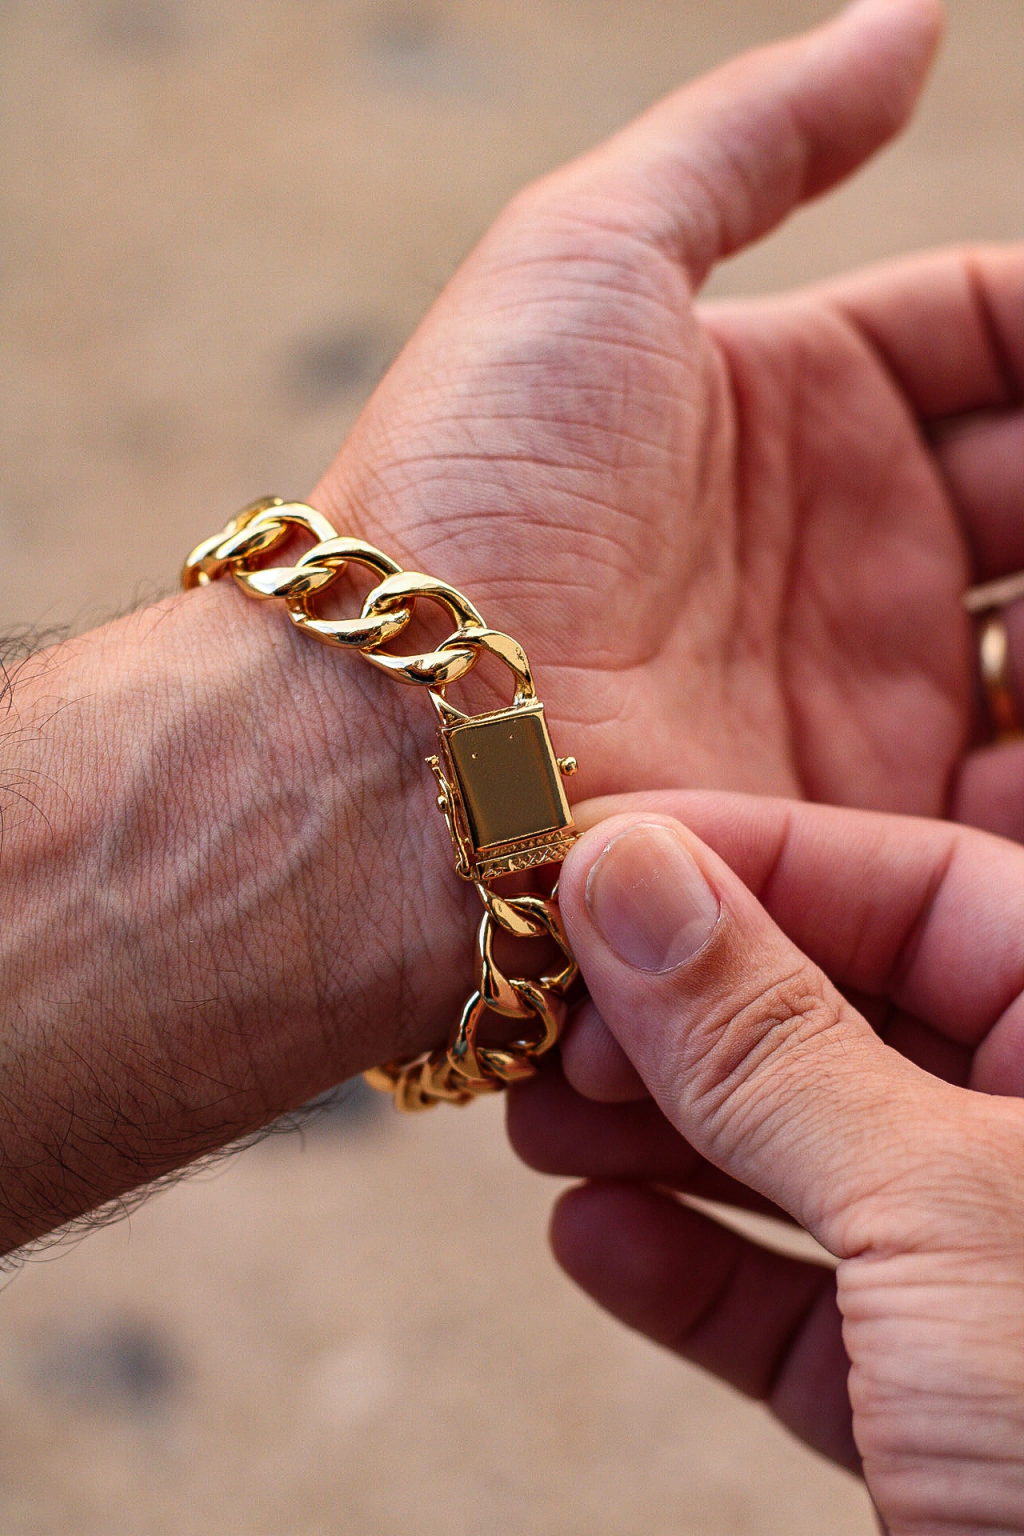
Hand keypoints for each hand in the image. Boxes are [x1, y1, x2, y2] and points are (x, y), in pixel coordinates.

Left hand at [316, 0, 1023, 835]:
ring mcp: (868, 678)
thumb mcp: (593, 255)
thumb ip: (758, 137)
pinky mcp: (875, 807)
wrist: (404, 724)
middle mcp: (848, 541)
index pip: (993, 326)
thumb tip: (908, 22)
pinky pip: (1020, 763)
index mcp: (799, 399)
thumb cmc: (476, 484)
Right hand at [509, 796, 1023, 1528]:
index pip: (917, 884)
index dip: (745, 859)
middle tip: (546, 1013)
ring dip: (660, 1139)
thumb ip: (768, 1038)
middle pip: (846, 1018)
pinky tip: (593, 1240)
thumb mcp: (937, 1210)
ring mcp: (1006, 1278)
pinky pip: (810, 1309)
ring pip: (811, 1161)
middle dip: (681, 1015)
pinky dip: (697, 1275)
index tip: (593, 858)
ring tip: (535, 1118)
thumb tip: (627, 872)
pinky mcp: (952, 1406)